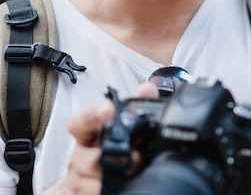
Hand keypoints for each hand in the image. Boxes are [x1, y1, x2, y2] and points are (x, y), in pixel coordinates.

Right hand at [41, 83, 158, 194]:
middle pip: (90, 159)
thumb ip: (135, 106)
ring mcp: (78, 177)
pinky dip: (110, 191)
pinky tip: (123, 186)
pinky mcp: (80, 193)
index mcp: (89, 133)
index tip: (108, 109)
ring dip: (117, 179)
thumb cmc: (107, 149)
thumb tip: (148, 89)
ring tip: (132, 174)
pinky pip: (93, 194)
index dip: (93, 115)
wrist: (89, 180)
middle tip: (136, 157)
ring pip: (93, 182)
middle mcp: (80, 155)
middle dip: (114, 160)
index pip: (81, 122)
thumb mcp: (120, 128)